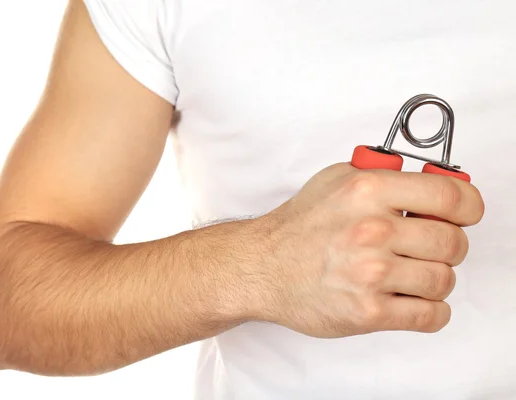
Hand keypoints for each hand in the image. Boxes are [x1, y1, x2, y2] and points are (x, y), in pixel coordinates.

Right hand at [254, 162, 484, 337]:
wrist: (263, 267)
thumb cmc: (298, 227)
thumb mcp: (336, 179)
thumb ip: (383, 174)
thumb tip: (430, 181)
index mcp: (368, 191)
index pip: (451, 197)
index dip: (469, 207)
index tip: (465, 214)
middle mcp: (372, 230)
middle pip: (453, 242)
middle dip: (448, 246)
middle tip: (429, 246)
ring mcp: (371, 274)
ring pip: (443, 280)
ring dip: (434, 278)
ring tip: (410, 273)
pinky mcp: (368, 312)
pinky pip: (430, 316)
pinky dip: (431, 310)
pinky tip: (413, 299)